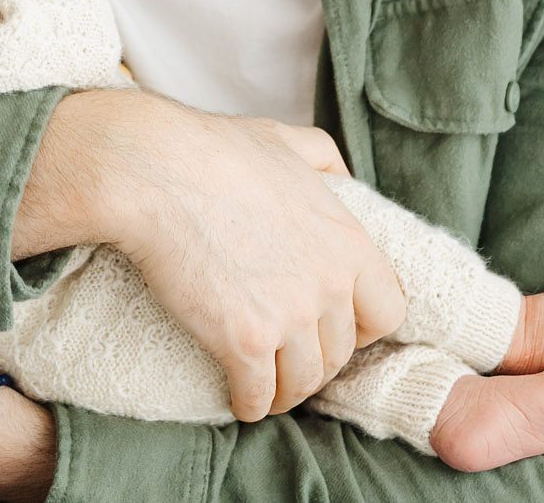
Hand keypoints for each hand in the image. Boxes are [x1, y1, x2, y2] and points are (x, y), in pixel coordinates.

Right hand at [26, 91, 404, 420]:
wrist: (155, 172)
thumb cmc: (212, 151)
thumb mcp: (284, 140)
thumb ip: (324, 157)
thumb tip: (341, 176)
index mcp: (347, 241)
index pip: (388, 311)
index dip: (363, 326)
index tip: (338, 329)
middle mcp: (329, 285)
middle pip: (341, 352)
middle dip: (318, 360)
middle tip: (292, 359)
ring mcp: (289, 317)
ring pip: (303, 381)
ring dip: (286, 390)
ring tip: (267, 388)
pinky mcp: (245, 342)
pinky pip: (259, 395)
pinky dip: (250, 404)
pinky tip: (239, 401)